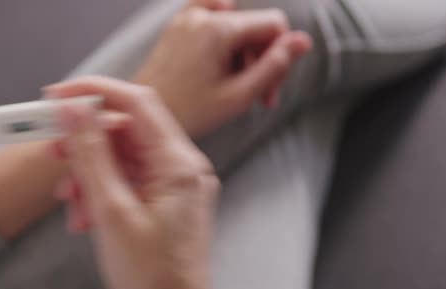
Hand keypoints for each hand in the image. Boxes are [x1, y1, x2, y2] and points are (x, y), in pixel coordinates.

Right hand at [45, 77, 218, 288]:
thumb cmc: (152, 279)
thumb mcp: (111, 211)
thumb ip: (91, 155)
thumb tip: (72, 112)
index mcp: (179, 164)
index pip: (137, 103)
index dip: (94, 93)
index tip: (56, 97)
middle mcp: (182, 168)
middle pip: (126, 131)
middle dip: (85, 142)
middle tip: (52, 151)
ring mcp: (174, 186)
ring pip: (123, 158)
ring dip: (89, 173)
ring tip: (69, 200)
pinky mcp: (164, 202)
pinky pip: (128, 182)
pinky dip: (101, 192)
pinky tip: (85, 217)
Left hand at [135, 0, 311, 136]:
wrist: (141, 116)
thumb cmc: (187, 111)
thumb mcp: (238, 96)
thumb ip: (275, 67)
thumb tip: (304, 40)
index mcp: (219, 29)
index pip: (274, 24)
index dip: (280, 55)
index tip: (269, 87)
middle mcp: (202, 15)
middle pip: (255, 25)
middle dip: (262, 58)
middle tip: (257, 96)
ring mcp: (186, 18)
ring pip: (236, 25)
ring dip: (243, 53)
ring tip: (234, 87)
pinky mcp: (178, 26)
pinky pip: (212, 18)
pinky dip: (224, 37)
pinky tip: (223, 59)